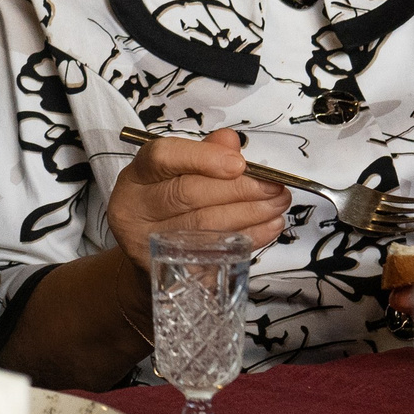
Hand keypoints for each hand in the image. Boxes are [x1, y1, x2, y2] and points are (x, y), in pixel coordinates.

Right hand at [105, 129, 292, 271]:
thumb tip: (231, 142)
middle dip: (239, 188)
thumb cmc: (169, 208)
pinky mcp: (173, 270)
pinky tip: (269, 227)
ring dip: (250, 213)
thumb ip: (204, 154)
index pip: (162, 157)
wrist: (153, 262)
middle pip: (188, 194)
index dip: (202, 158)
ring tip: (277, 204)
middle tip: (275, 187)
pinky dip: (248, 238)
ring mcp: (151, 245)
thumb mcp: (177, 175)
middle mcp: (135, 210)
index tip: (240, 164)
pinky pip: (216, 252)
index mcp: (136, 178)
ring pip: (205, 226)